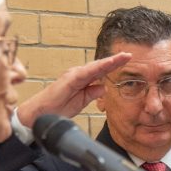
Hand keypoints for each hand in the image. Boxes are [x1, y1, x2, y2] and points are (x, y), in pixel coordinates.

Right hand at [17, 52, 131, 126]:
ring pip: (95, 67)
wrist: (41, 114)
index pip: (101, 71)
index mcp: (82, 80)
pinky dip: (97, 68)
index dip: (113, 66)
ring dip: (109, 62)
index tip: (126, 61)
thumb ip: (92, 93)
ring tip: (123, 57)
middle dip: (115, 60)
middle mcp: (78, 74)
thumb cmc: (58, 108)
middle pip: (100, 66)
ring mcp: (74, 75)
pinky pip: (86, 72)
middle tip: (129, 55)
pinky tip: (108, 64)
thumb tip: (104, 86)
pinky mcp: (70, 79)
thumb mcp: (81, 102)